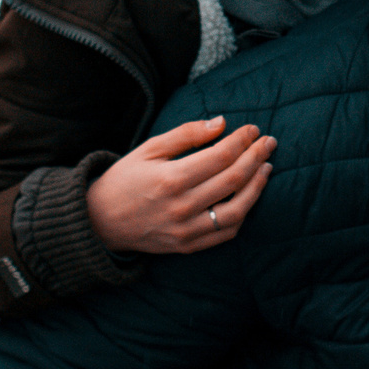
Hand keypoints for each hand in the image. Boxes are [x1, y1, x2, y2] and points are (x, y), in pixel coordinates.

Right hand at [87, 116, 274, 254]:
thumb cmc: (125, 179)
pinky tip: (249, 196)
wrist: (100, 221)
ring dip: (258, 187)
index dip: (242, 140)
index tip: (253, 129)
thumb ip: (187, 134)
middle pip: (234, 179)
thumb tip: (222, 123)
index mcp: (171, 179)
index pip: (221, 156)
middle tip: (269, 142)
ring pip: (237, 210)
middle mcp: (182, 207)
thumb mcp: (149, 149)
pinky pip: (226, 232)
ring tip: (266, 168)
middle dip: (256, 156)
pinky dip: (243, 214)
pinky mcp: (188, 246)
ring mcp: (186, 230)